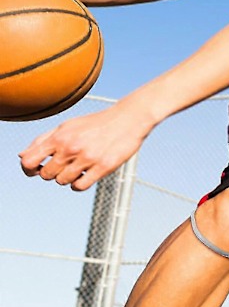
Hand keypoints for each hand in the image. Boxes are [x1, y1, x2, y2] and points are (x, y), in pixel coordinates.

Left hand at [19, 104, 153, 190]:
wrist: (127, 119)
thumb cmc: (96, 123)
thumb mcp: (68, 126)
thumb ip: (44, 140)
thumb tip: (22, 156)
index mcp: (60, 136)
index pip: (29, 161)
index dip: (28, 169)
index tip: (36, 169)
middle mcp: (71, 147)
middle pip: (46, 175)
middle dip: (53, 173)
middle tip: (65, 166)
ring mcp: (87, 158)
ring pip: (62, 181)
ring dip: (67, 178)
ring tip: (78, 169)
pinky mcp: (103, 167)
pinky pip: (79, 187)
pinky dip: (79, 184)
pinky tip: (86, 175)